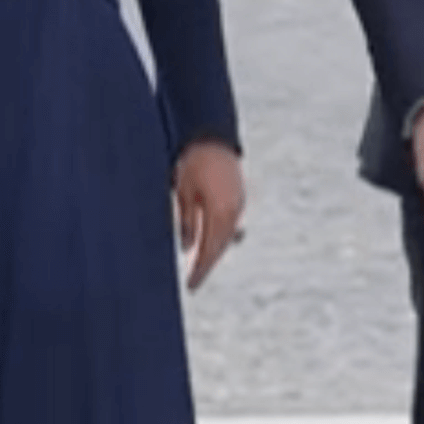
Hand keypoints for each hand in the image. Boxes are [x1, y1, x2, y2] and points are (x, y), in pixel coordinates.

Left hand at [173, 140, 244, 291]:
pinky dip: (219, 237)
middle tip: (194, 282)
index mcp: (220, 211)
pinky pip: (230, 225)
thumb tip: (188, 247)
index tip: (191, 286)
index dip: (201, 269)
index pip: (210, 249)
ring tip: (200, 266)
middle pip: (220, 246)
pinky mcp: (238, 198)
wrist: (211, 137)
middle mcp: (233, 211)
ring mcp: (238, 204)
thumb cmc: (192, 162)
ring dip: (214, 252)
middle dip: (207, 264)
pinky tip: (208, 244)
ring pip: (227, 237)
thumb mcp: (184, 192)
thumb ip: (188, 221)